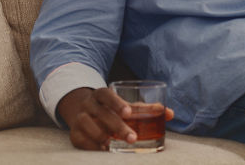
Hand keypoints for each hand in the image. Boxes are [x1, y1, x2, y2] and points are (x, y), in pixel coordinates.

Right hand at [57, 87, 174, 150]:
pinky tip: (102, 150)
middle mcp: (89, 104)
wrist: (83, 110)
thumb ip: (147, 109)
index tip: (129, 113)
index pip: (107, 94)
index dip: (117, 103)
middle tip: (132, 138)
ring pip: (87, 125)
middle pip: (101, 113)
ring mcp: (79, 118)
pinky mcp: (74, 133)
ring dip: (101, 136)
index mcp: (102, 94)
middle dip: (117, 126)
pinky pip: (79, 139)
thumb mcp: (127, 106)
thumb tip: (170, 114)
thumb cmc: (113, 109)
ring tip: (113, 145)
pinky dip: (90, 145)